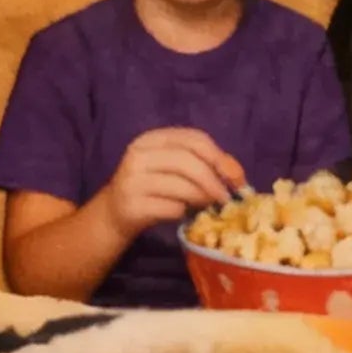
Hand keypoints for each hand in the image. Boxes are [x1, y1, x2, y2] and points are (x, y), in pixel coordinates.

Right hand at [93, 127, 245, 238]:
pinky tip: (182, 213)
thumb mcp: (171, 168)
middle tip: (228, 198)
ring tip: (210, 206)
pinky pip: (170, 208)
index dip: (220, 157)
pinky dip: (183, 212)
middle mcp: (139, 155)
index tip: (238, 177)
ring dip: (203, 198)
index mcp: (152, 138)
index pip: (193, 139)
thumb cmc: (152, 188)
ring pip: (181, 186)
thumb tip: (235, 174)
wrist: (114, 214)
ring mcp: (133, 180)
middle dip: (214, 180)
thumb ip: (199, 163)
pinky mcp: (132, 206)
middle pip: (187, 161)